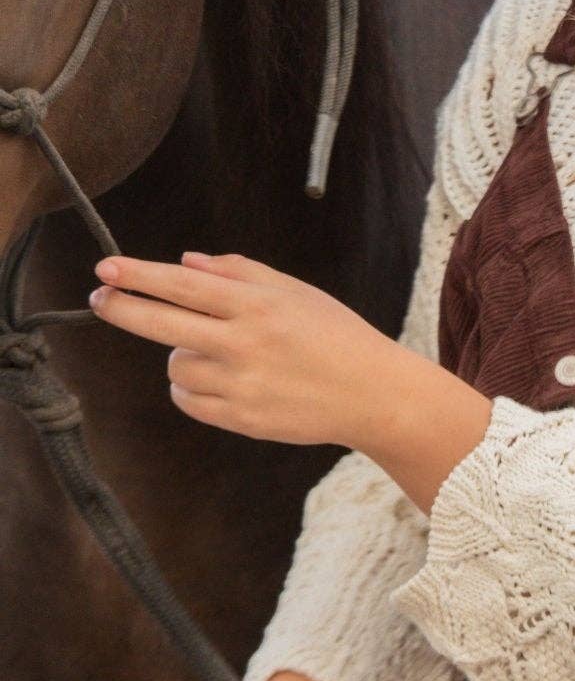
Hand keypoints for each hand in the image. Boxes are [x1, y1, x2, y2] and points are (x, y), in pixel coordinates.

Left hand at [87, 250, 396, 448]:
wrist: (370, 393)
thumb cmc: (334, 334)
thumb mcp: (295, 291)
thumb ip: (239, 272)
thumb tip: (184, 262)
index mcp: (258, 305)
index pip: (183, 286)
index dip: (140, 276)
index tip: (106, 268)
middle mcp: (245, 343)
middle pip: (163, 325)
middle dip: (123, 309)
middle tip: (98, 297)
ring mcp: (241, 384)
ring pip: (177, 365)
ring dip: (183, 353)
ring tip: (221, 351)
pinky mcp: (240, 418)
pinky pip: (189, 400)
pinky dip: (192, 387)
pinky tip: (222, 378)